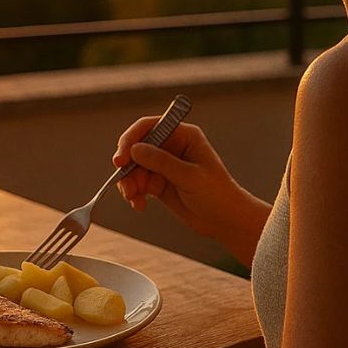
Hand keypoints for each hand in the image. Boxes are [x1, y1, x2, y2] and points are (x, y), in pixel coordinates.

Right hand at [113, 117, 262, 245]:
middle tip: (126, 186)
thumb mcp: (189, 176)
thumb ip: (161, 162)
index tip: (120, 158)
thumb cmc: (217, 194)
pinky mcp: (159, 183)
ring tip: (134, 199)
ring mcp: (164, 165)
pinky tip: (139, 205)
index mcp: (184, 136)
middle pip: (137, 148)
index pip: (149, 127)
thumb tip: (134, 149)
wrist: (226, 221)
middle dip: (128, 167)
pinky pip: (138, 183)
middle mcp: (172, 147)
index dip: (131, 139)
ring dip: (129, 183)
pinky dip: (134, 194)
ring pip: (134, 167)